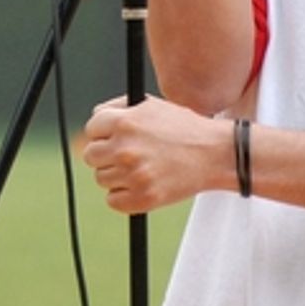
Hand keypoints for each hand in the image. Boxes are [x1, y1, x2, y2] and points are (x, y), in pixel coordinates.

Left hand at [81, 95, 233, 213]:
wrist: (213, 153)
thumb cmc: (183, 127)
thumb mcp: (151, 106)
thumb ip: (118, 107)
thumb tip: (95, 117)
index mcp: (125, 123)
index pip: (91, 129)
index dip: (103, 131)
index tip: (114, 136)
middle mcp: (125, 149)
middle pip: (91, 155)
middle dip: (106, 153)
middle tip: (125, 153)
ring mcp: (133, 175)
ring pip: (101, 178)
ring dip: (115, 174)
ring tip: (138, 167)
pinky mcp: (142, 198)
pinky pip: (112, 200)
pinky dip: (122, 195)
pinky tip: (139, 182)